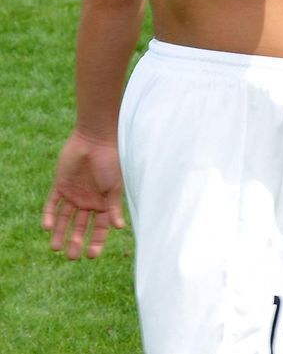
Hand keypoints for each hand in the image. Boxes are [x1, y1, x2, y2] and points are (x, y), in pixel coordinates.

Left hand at [43, 130, 125, 258]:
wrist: (96, 140)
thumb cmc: (111, 162)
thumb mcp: (114, 188)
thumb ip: (114, 207)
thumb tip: (120, 228)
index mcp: (104, 202)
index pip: (100, 227)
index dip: (96, 241)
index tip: (91, 256)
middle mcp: (88, 201)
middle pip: (80, 226)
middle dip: (76, 241)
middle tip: (71, 257)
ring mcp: (73, 194)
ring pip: (64, 219)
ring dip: (60, 233)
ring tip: (55, 248)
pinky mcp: (60, 186)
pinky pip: (52, 204)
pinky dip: (49, 215)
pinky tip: (47, 227)